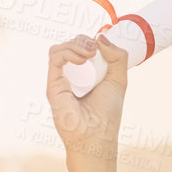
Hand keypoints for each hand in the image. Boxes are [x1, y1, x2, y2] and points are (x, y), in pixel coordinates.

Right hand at [46, 33, 127, 160]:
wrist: (97, 136)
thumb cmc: (107, 113)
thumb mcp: (118, 80)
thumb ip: (117, 57)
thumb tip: (102, 36)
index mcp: (84, 75)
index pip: (81, 48)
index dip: (91, 41)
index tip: (103, 45)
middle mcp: (70, 76)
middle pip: (69, 45)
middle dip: (83, 40)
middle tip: (96, 49)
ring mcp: (60, 80)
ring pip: (59, 49)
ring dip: (76, 44)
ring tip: (90, 53)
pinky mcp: (53, 85)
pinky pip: (54, 58)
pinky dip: (68, 53)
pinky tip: (82, 60)